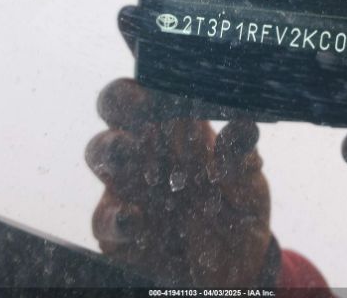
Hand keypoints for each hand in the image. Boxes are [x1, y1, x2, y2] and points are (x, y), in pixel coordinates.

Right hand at [85, 78, 272, 286]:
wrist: (232, 266)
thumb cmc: (235, 209)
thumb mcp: (247, 182)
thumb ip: (242, 156)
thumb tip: (245, 127)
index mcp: (177, 128)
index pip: (155, 88)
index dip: (157, 79)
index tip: (173, 83)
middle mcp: (145, 148)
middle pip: (115, 107)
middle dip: (123, 100)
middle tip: (145, 106)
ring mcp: (127, 185)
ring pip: (98, 151)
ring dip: (111, 146)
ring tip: (129, 151)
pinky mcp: (117, 228)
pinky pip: (105, 216)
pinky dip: (118, 215)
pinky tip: (136, 218)